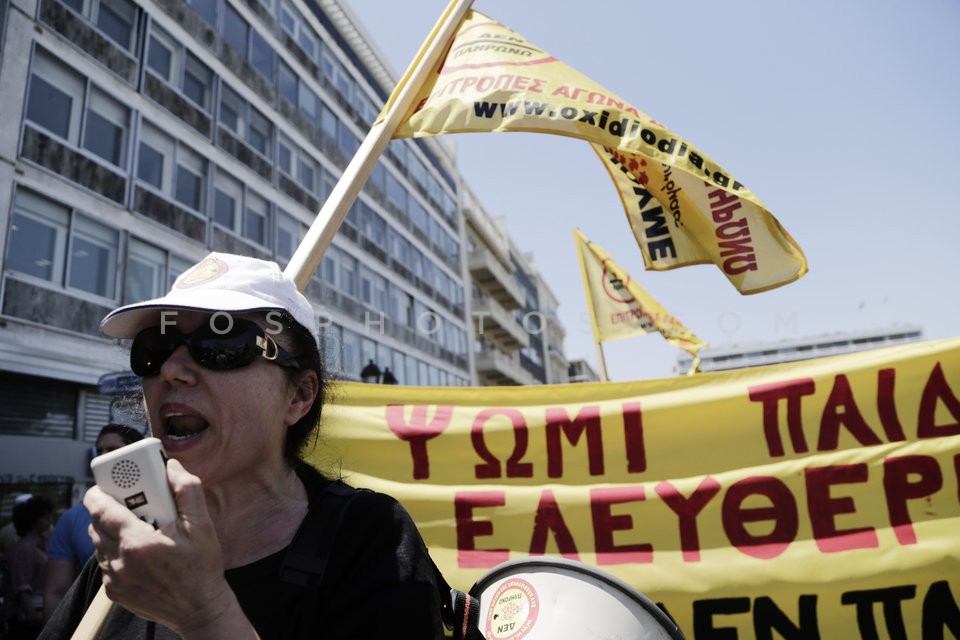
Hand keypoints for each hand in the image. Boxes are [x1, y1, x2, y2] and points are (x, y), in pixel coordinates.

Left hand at [85, 459, 247, 637]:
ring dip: (111, 531)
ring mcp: (114, 579)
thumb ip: (187, 490)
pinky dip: (116, 552)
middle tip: (130, 503)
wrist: (199, 609)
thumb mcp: (202, 525)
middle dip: (108, 508)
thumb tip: (170, 467)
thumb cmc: (201, 567)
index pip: (99, 509)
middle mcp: (119, 562)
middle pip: (95, 524)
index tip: (109, 483)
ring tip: (137, 527)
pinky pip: (105, 563)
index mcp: (137, 542)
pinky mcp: (114, 591)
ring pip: (98, 544)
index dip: (100, 492)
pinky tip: (139, 551)